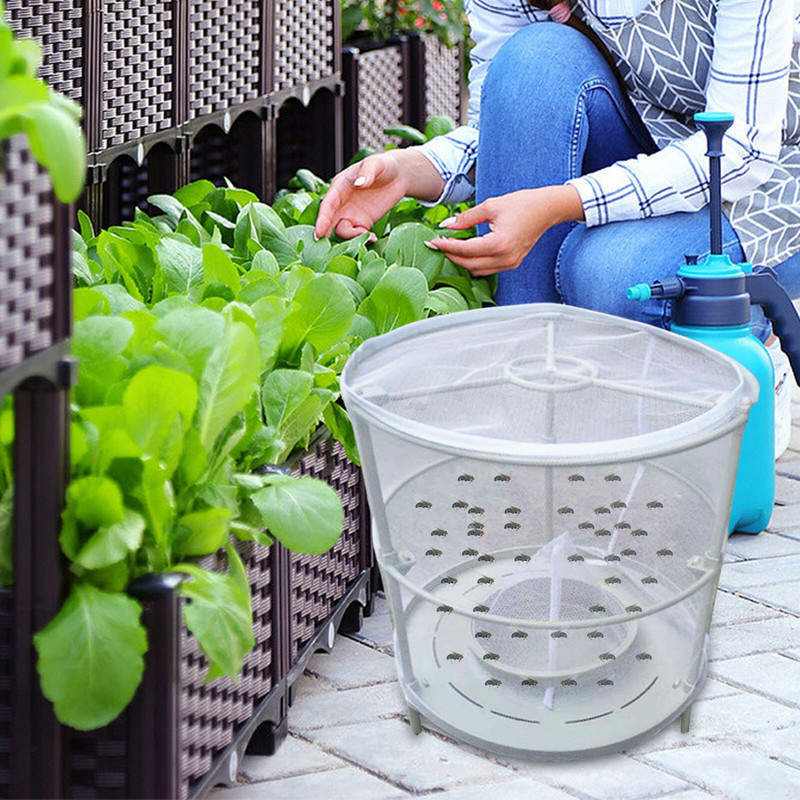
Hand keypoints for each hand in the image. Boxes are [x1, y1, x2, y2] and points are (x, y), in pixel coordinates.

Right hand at [314, 150, 444, 239]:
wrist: (398, 175)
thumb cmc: (383, 165)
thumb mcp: (375, 164)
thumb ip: (367, 173)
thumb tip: (359, 184)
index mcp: (339, 187)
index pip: (327, 205)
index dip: (322, 219)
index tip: (318, 232)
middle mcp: (341, 203)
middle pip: (329, 221)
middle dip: (327, 234)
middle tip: (327, 248)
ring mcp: (351, 214)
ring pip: (343, 231)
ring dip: (351, 238)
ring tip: (367, 236)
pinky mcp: (363, 223)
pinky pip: (358, 235)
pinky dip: (363, 239)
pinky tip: (374, 238)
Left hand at [425, 185, 584, 276]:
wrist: (546, 209)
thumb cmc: (522, 204)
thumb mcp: (490, 206)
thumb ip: (466, 218)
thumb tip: (446, 225)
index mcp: (498, 244)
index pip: (465, 250)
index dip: (446, 246)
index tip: (432, 242)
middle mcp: (504, 258)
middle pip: (468, 264)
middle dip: (451, 255)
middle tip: (437, 245)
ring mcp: (509, 264)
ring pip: (477, 270)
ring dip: (462, 261)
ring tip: (450, 247)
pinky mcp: (512, 264)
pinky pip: (487, 269)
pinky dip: (474, 262)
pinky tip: (466, 251)